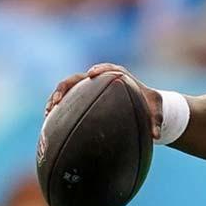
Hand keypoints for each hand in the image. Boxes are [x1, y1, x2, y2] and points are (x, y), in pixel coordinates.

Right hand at [46, 63, 164, 140]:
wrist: (143, 105)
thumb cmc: (150, 105)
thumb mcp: (157, 111)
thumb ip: (157, 121)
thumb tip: (157, 137)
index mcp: (119, 75)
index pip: (107, 69)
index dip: (98, 70)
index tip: (91, 75)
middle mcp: (100, 78)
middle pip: (78, 78)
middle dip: (66, 87)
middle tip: (58, 99)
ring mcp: (89, 87)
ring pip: (68, 88)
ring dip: (56, 97)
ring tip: (48, 112)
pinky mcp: (83, 96)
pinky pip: (67, 100)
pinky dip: (58, 107)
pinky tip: (49, 121)